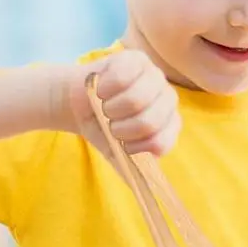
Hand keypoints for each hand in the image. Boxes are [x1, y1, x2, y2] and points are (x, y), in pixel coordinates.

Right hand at [63, 49, 180, 160]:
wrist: (78, 102)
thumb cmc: (102, 127)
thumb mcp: (116, 152)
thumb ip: (132, 169)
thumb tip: (143, 188)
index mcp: (170, 124)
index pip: (161, 143)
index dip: (135, 147)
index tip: (122, 144)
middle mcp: (168, 99)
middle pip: (149, 122)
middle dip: (120, 129)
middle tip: (110, 124)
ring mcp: (155, 76)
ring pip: (136, 100)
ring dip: (110, 108)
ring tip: (105, 106)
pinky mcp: (136, 58)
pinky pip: (123, 77)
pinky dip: (105, 88)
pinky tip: (102, 89)